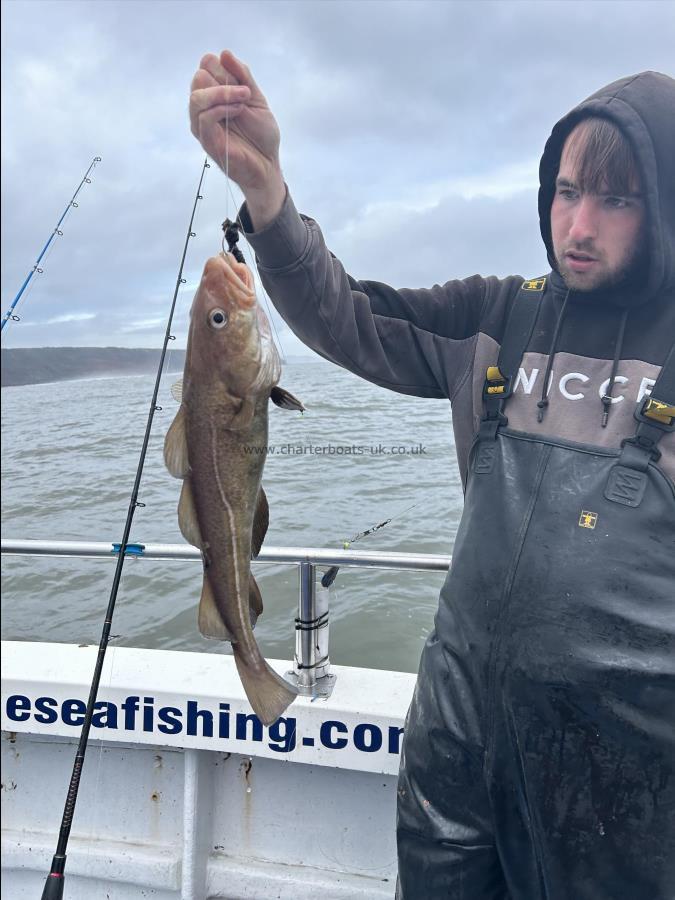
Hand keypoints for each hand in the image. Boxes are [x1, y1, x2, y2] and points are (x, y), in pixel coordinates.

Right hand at [189, 51, 282, 197]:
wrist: (268, 164)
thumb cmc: (262, 135)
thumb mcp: (256, 98)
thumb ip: (242, 76)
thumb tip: (224, 53)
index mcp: (215, 95)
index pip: (206, 65)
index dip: (223, 67)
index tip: (243, 81)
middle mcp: (205, 108)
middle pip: (198, 77)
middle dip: (223, 79)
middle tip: (245, 92)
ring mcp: (203, 125)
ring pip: (197, 97)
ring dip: (223, 93)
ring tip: (244, 100)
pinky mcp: (207, 141)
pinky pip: (204, 117)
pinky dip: (222, 108)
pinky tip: (239, 111)